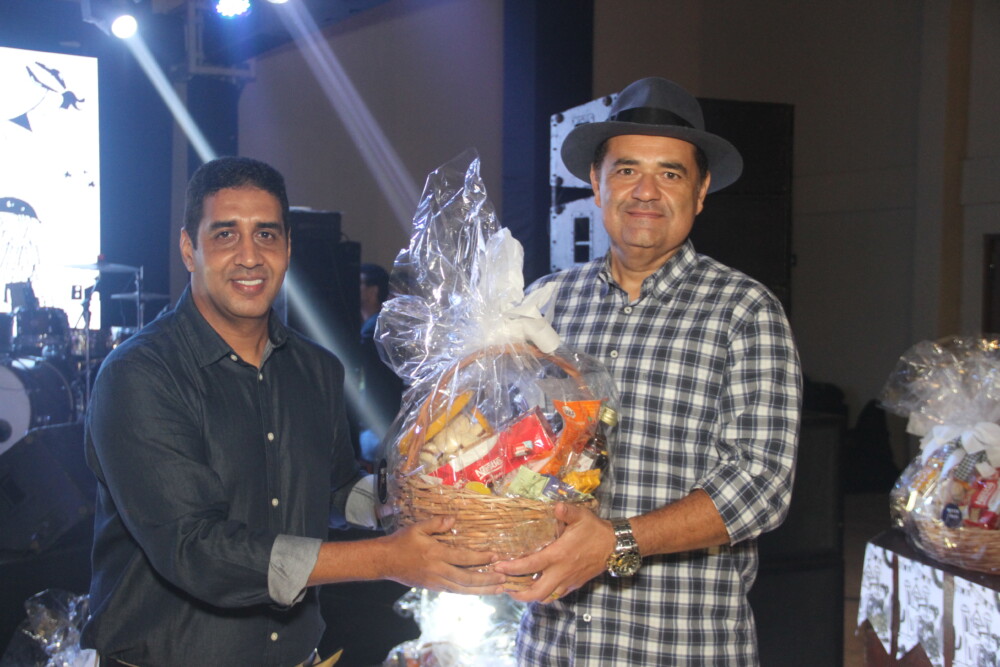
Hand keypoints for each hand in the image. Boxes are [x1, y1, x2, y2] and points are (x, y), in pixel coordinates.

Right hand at [382, 516, 505, 594]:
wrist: (385, 561)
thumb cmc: (402, 542)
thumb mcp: (418, 527)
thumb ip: (437, 523)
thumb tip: (454, 518)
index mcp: (436, 554)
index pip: (464, 558)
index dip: (481, 558)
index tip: (496, 556)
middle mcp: (438, 571)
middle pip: (468, 579)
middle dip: (487, 580)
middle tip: (504, 579)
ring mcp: (436, 582)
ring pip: (463, 589)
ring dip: (482, 590)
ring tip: (498, 589)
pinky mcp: (433, 588)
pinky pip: (455, 591)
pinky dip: (469, 592)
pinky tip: (480, 591)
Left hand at [492, 503, 613, 602]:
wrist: (614, 545)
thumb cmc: (595, 530)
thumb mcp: (581, 516)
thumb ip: (566, 511)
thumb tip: (555, 507)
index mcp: (558, 555)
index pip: (530, 566)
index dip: (512, 568)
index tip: (498, 567)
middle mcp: (561, 572)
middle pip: (535, 592)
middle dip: (517, 594)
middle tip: (504, 586)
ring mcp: (568, 581)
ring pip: (545, 597)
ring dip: (530, 596)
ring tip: (517, 589)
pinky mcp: (574, 585)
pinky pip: (556, 595)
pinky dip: (544, 595)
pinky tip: (537, 586)